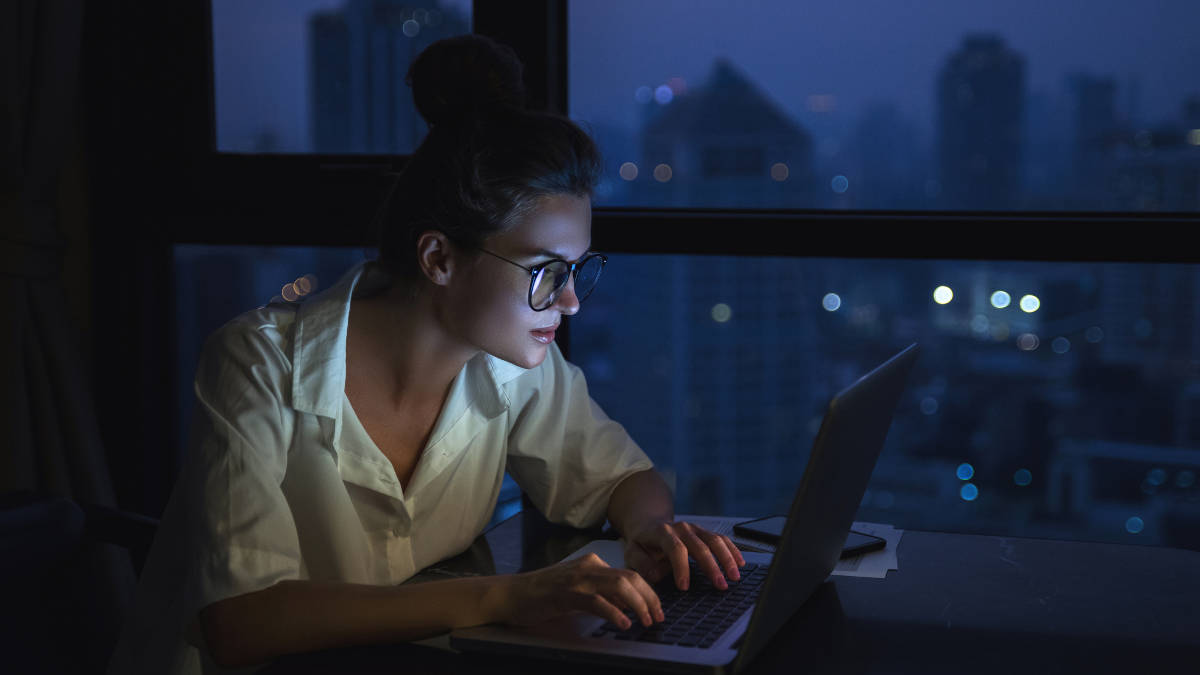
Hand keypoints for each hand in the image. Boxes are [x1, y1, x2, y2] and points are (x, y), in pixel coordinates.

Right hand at [489, 553, 664, 629]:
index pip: (630, 574)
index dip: (648, 592)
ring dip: (638, 605)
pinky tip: (623, 623)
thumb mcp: (578, 591)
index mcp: (592, 563)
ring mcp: (577, 579)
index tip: (657, 609)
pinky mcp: (566, 594)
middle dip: (650, 598)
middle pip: (630, 578)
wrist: (511, 594)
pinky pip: (597, 602)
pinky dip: (614, 613)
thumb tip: (628, 606)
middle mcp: (588, 567)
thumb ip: (602, 595)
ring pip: (619, 586)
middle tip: (658, 617)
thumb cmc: (543, 595)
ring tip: (646, 621)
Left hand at [623, 520, 745, 590]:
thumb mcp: (631, 553)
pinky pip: (721, 539)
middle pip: (700, 545)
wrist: (648, 524)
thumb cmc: (642, 543)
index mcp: (661, 532)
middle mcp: (681, 528)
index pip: (675, 548)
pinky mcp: (703, 532)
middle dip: (712, 567)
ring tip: (735, 577)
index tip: (684, 587)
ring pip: (714, 540)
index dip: (681, 568)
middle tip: (720, 585)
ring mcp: (694, 528)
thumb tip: (657, 576)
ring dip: (727, 559)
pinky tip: (740, 562)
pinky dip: (732, 550)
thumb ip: (641, 564)